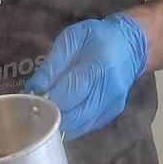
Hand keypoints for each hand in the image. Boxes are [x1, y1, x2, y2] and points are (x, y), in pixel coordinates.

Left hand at [23, 14, 148, 139]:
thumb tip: (35, 87)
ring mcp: (112, 105)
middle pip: (73, 116)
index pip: (68, 94)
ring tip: (49, 108)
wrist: (130, 46)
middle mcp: (109, 91)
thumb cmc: (98, 38)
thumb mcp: (72, 39)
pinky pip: (86, 125)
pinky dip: (71, 122)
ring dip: (59, 121)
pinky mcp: (112, 113)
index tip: (32, 97)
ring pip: (79, 126)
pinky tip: (64, 111)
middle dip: (51, 114)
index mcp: (98, 68)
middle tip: (38, 105)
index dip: (47, 100)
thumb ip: (53, 64)